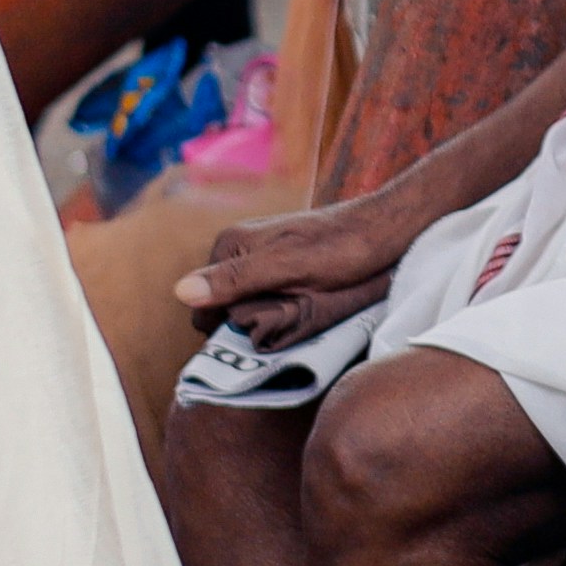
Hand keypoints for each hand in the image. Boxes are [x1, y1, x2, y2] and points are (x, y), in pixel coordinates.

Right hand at [174, 188, 416, 349]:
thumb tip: (181, 292)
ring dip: (267, 317)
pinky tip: (306, 306)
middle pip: (225, 308)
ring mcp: (260, 257)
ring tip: (300, 312)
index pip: (203, 309)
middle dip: (248, 322)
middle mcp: (239, 249)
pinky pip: (268, 298)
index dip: (226, 329)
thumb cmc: (340, 249)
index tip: (260, 334)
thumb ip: (236, 279)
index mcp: (229, 246)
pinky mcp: (282, 266)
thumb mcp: (287, 268)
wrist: (385, 231)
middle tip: (286, 320)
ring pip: (248, 306)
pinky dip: (282, 309)